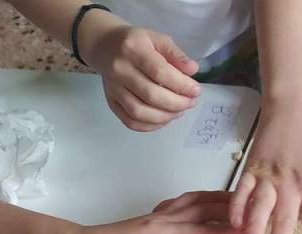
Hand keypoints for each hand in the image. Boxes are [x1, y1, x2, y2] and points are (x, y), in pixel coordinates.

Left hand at [67, 192, 237, 233]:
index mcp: (157, 230)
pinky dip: (201, 201)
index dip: (222, 232)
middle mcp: (160, 219)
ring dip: (216, 199)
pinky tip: (207, 206)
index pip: (197, 229)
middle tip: (255, 209)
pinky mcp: (153, 221)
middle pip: (200, 206)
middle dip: (228, 208)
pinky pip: (183, 205)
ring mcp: (157, 217)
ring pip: (193, 201)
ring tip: (240, 200)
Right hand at [80, 20, 200, 131]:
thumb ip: (176, 54)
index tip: (195, 91)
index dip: (181, 85)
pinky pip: (130, 121)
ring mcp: (113, 88)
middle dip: (176, 103)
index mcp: (133, 49)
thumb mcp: (157, 39)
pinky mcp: (111, 102)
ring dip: (165, 117)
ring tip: (179, 111)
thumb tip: (192, 70)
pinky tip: (164, 119)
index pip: (159, 72)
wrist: (106, 47)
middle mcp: (119, 69)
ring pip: (139, 112)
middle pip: (150, 95)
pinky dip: (150, 126)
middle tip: (190, 103)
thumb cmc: (137, 43)